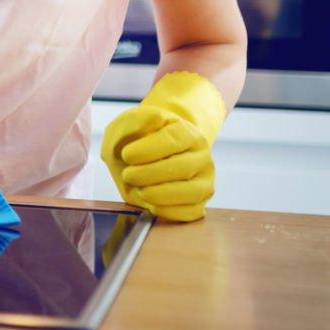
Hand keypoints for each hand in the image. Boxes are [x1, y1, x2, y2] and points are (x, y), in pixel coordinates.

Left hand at [100, 71, 227, 222]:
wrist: (140, 157)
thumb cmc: (134, 141)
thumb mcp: (125, 126)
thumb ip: (135, 120)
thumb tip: (155, 117)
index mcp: (186, 131)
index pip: (174, 140)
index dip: (148, 150)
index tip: (126, 155)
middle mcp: (200, 154)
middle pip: (183, 167)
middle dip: (150, 174)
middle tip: (128, 175)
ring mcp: (204, 179)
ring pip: (192, 192)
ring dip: (160, 194)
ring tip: (140, 190)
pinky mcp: (200, 201)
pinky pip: (193, 212)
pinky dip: (169, 212)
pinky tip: (151, 204)